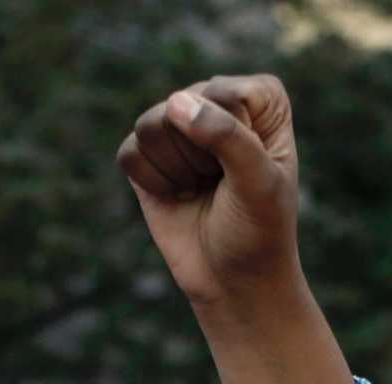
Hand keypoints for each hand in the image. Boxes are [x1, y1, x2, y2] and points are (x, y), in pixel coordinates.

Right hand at [115, 76, 302, 312]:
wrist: (235, 282)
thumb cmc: (260, 230)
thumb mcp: (259, 184)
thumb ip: (228, 136)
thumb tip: (175, 103)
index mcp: (260, 100)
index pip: (225, 93)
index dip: (234, 137)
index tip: (254, 170)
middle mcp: (217, 102)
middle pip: (182, 104)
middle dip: (201, 157)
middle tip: (224, 186)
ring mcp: (178, 125)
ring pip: (151, 125)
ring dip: (177, 171)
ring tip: (202, 189)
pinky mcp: (146, 153)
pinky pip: (131, 154)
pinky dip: (155, 185)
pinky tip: (178, 197)